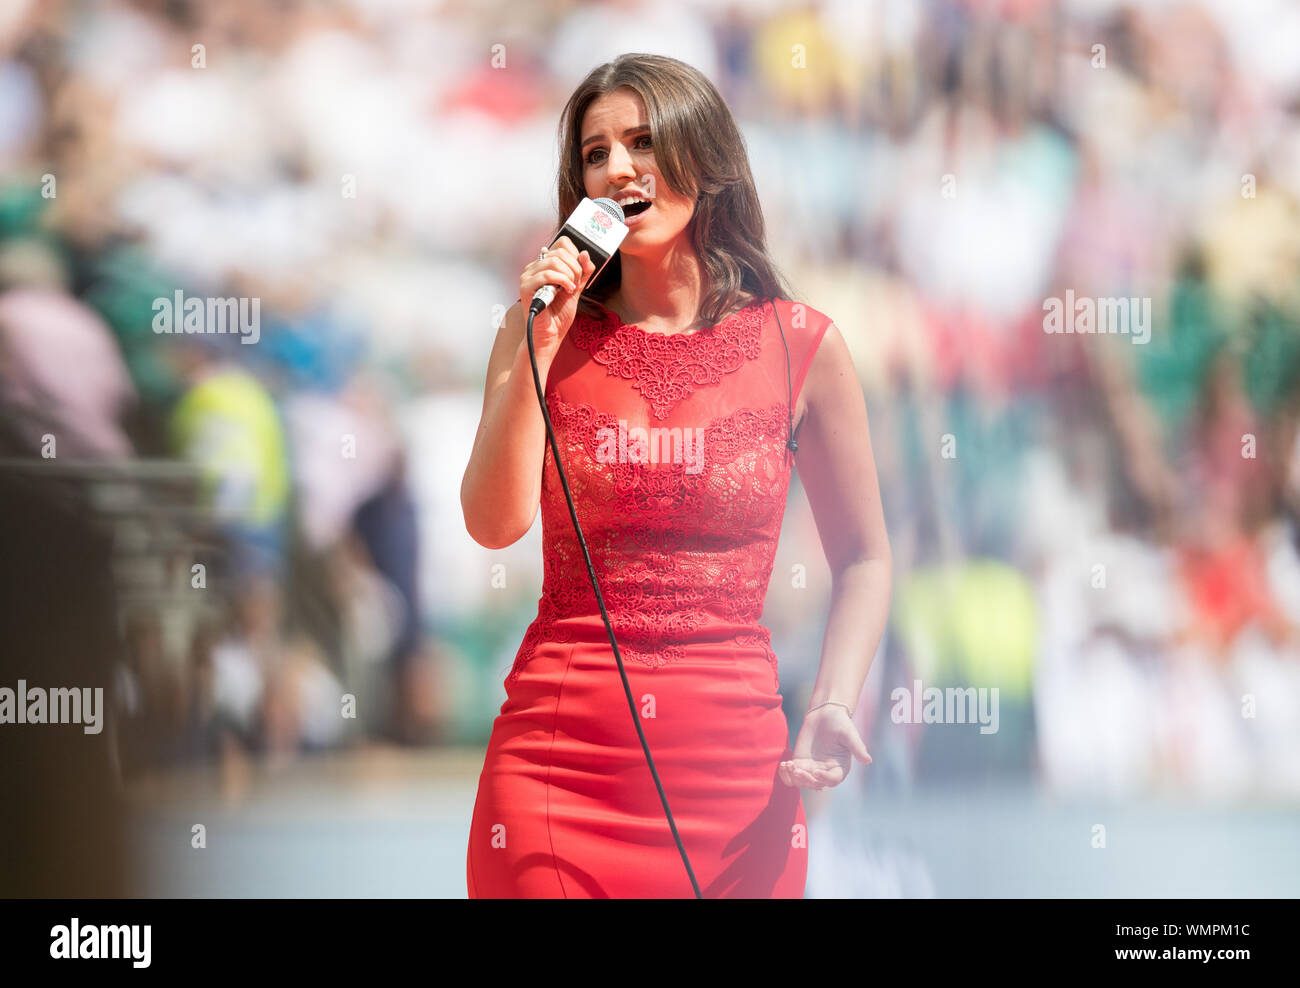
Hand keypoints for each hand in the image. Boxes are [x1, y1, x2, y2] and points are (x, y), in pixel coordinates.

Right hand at [518, 236, 595, 355]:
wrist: (551, 334)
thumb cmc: (560, 313)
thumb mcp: (576, 288)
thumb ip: (583, 272)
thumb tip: (585, 253)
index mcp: (545, 264)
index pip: (562, 243)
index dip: (576, 256)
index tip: (579, 274)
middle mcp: (535, 267)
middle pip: (560, 251)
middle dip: (575, 268)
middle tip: (576, 284)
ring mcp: (528, 276)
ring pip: (554, 261)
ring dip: (569, 275)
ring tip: (570, 289)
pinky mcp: (526, 287)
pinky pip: (546, 275)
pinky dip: (561, 281)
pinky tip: (566, 291)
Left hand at [778, 704, 870, 789]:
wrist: (825, 714)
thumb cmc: (840, 723)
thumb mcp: (849, 734)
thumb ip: (857, 747)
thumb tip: (868, 760)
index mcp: (840, 768)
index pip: (832, 779)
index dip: (824, 778)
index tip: (815, 771)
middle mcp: (826, 772)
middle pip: (815, 783)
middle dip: (805, 778)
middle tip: (796, 769)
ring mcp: (812, 769)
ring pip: (802, 782)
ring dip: (794, 777)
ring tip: (788, 765)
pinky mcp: (800, 763)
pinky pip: (792, 775)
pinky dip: (786, 774)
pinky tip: (783, 765)